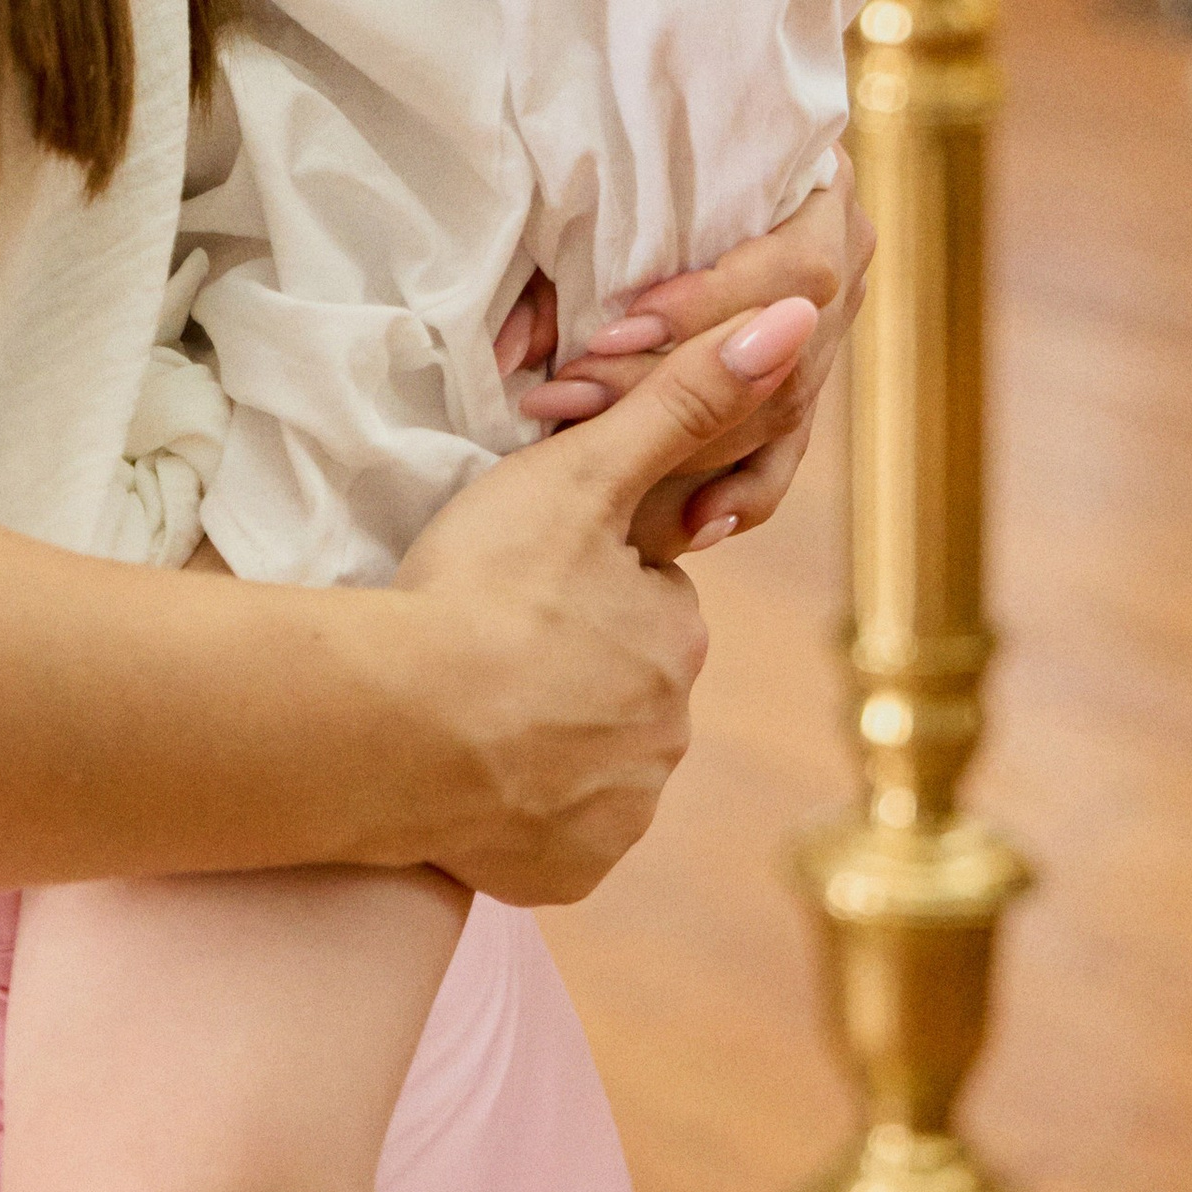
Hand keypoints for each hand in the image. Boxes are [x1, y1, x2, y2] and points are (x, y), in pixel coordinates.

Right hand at [383, 300, 818, 900]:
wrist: (392, 726)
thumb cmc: (480, 585)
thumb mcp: (579, 471)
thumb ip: (683, 398)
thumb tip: (799, 319)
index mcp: (676, 636)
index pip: (641, 599)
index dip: (576, 581)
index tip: (514, 579)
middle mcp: (667, 734)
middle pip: (617, 684)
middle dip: (565, 664)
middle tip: (482, 636)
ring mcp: (620, 811)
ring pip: (586, 760)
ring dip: (540, 737)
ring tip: (463, 704)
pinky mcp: (567, 872)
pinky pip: (551, 836)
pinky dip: (516, 813)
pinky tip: (466, 777)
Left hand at [514, 156, 872, 550]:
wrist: (674, 139)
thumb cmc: (623, 164)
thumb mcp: (593, 201)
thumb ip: (559, 271)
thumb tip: (516, 353)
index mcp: (819, 191)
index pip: (796, 266)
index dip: (712, 303)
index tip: (619, 326)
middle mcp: (842, 260)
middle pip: (787, 350)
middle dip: (672, 382)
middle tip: (571, 397)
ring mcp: (827, 329)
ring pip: (782, 409)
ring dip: (688, 443)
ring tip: (593, 454)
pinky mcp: (801, 386)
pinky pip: (784, 454)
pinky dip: (738, 492)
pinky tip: (692, 524)